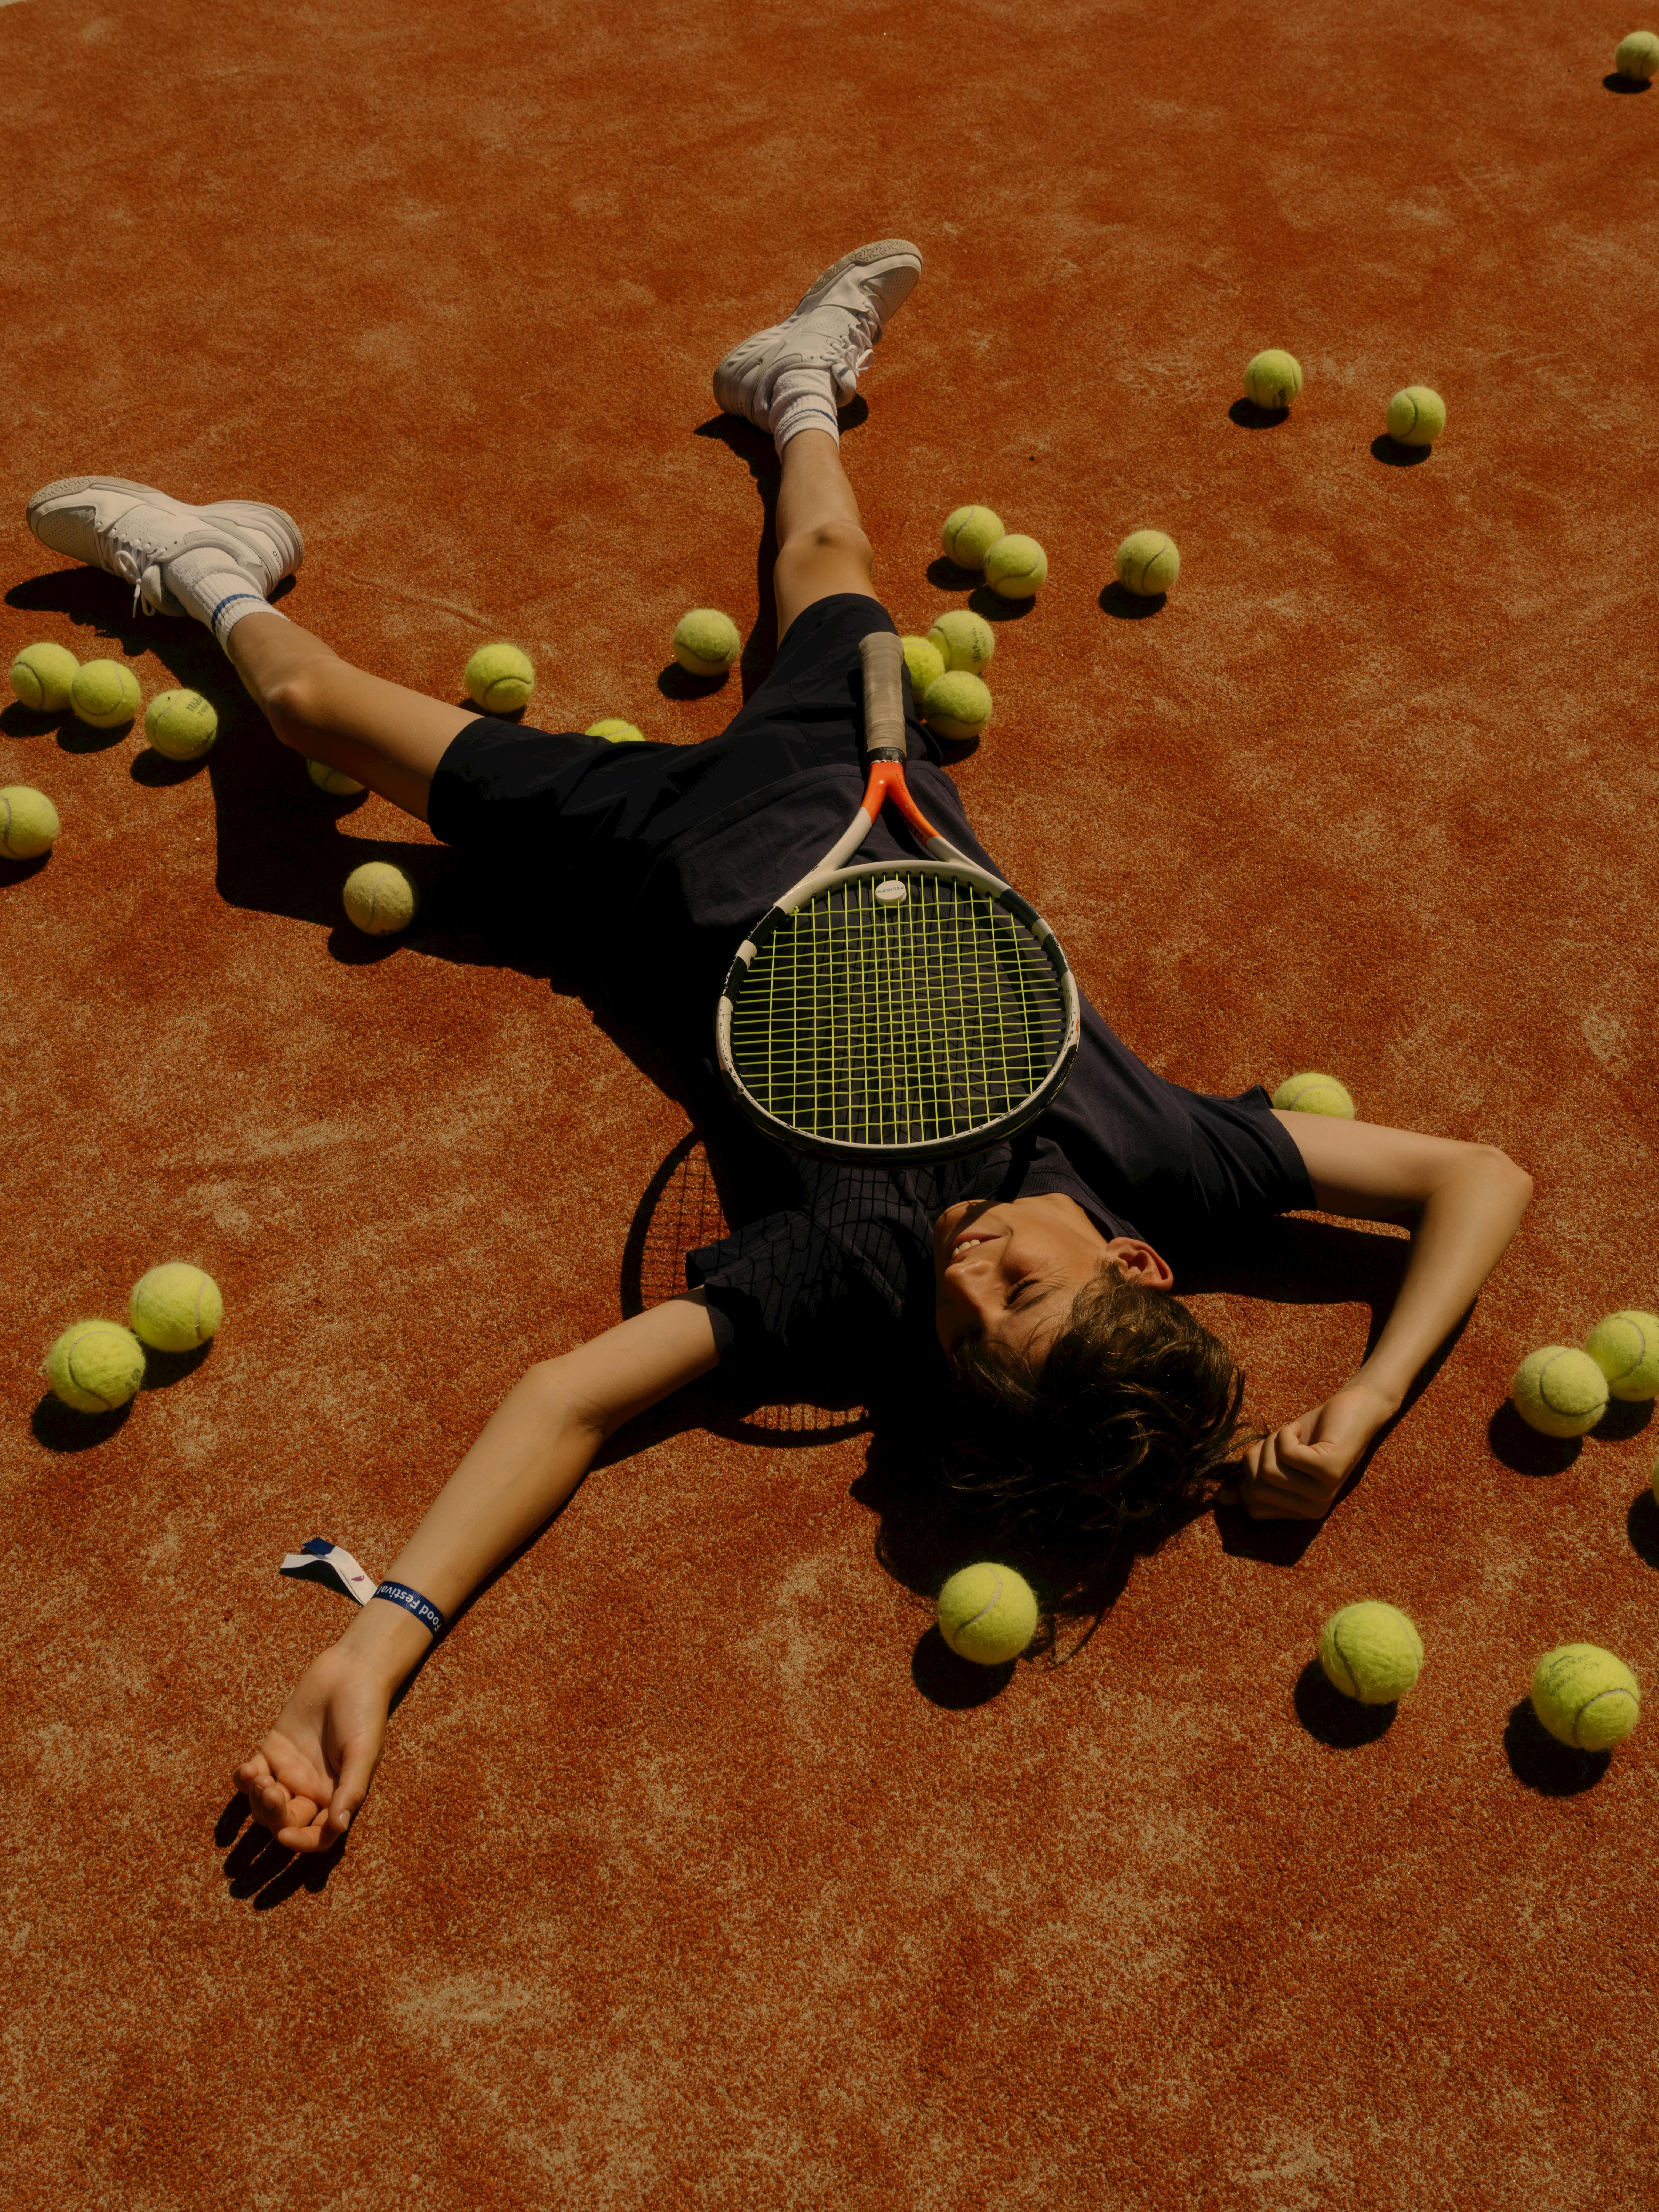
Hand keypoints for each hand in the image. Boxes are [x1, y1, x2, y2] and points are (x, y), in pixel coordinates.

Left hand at [235, 1639, 394, 1852]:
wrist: (351, 1671)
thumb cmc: (365, 1712)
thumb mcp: (364, 1751)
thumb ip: (351, 1790)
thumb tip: (339, 1827)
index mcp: (337, 1795)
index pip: (319, 1835)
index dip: (302, 1842)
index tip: (285, 1835)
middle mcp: (312, 1789)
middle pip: (286, 1821)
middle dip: (274, 1814)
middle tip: (273, 1791)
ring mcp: (290, 1771)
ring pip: (264, 1804)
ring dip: (257, 1799)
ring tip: (260, 1776)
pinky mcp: (272, 1750)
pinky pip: (251, 1777)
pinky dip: (244, 1779)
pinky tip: (247, 1770)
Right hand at [1225, 1383, 1397, 1520]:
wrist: (1352, 1411)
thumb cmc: (1311, 1434)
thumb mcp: (1275, 1458)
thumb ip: (1251, 1479)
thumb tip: (1220, 1498)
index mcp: (1300, 1512)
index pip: (1252, 1506)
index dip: (1248, 1474)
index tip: (1266, 1455)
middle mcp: (1313, 1509)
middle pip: (1256, 1488)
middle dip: (1259, 1456)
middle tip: (1282, 1443)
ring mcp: (1323, 1492)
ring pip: (1269, 1471)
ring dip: (1273, 1443)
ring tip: (1293, 1436)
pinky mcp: (1329, 1470)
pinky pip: (1287, 1452)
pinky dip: (1287, 1432)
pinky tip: (1302, 1430)